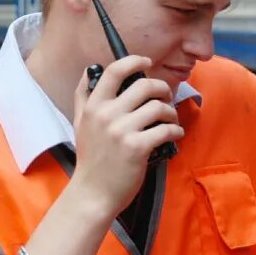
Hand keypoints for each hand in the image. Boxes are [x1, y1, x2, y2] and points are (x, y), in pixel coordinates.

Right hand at [68, 55, 183, 216]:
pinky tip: (175, 135)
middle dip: (162, 89)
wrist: (93, 193)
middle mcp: (107, 114)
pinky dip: (176, 131)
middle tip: (166, 98)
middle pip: (145, 85)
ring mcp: (122, 131)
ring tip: (171, 121)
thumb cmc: (90, 159)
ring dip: (171, 112)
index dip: (134, 61)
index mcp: (94, 106)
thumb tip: (90, 69)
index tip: (146, 63)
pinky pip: (166, 129)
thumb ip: (84, 96)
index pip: (115, 71)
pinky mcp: (138, 147)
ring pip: (159, 107)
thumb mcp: (79, 123)